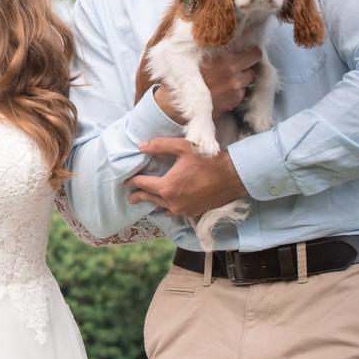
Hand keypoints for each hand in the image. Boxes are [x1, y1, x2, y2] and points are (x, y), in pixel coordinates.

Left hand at [125, 137, 247, 216]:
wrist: (234, 176)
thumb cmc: (208, 160)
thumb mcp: (182, 147)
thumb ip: (159, 145)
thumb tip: (140, 146)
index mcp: (167, 187)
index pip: (143, 185)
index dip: (133, 181)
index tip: (125, 181)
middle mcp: (172, 203)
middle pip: (149, 199)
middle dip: (138, 196)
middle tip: (130, 197)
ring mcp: (183, 210)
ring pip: (162, 207)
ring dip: (153, 202)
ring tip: (146, 200)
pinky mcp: (194, 213)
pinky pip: (175, 212)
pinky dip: (167, 208)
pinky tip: (166, 206)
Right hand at [154, 46, 261, 122]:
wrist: (178, 105)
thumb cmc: (184, 78)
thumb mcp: (194, 57)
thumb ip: (212, 49)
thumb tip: (226, 39)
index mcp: (224, 59)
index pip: (253, 52)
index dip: (250, 51)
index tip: (246, 51)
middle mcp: (233, 72)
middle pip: (254, 64)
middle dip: (248, 63)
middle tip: (239, 64)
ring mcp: (236, 87)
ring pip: (249, 77)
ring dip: (242, 77)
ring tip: (227, 78)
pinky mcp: (235, 100)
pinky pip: (242, 91)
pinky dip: (236, 90)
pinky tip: (223, 90)